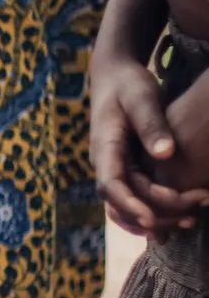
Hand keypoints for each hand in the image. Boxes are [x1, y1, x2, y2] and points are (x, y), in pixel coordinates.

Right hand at [91, 54, 205, 234]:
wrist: (114, 77)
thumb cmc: (128, 84)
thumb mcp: (141, 97)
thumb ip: (152, 125)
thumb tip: (166, 154)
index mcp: (104, 147)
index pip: (110, 184)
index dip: (129, 204)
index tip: (152, 219)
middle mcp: (105, 163)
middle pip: (120, 203)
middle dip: (155, 214)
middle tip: (193, 215)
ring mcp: (113, 168)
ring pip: (125, 206)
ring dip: (154, 219)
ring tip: (189, 221)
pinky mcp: (124, 169)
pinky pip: (133, 199)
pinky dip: (152, 212)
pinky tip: (177, 217)